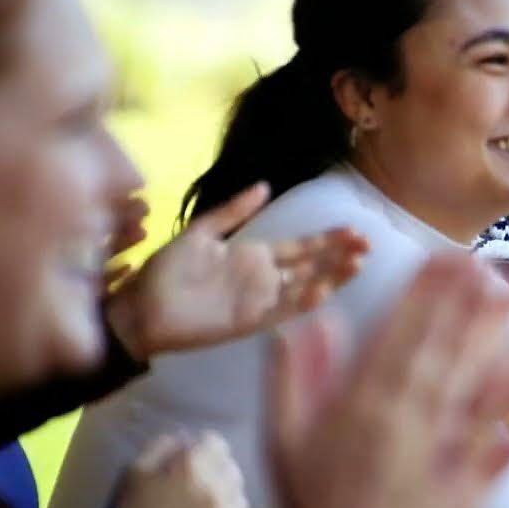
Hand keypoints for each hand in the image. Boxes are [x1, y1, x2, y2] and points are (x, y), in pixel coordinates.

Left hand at [104, 182, 368, 358]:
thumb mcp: (201, 233)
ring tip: (358, 264)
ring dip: (332, 277)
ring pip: (306, 287)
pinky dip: (304, 301)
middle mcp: (263, 279)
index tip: (354, 229)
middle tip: (368, 244)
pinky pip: (283, 311)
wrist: (140, 308)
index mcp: (254, 256)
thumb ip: (233, 211)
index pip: (301, 247)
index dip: (328, 239)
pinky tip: (324, 288)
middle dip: (339, 255)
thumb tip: (265, 186)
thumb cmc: (165, 271)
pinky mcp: (250, 321)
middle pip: (312, 266)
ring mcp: (259, 301)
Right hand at [113, 431, 248, 507]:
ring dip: (226, 501)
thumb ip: (162, 447)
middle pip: (232, 470)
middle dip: (218, 473)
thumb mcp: (136, 470)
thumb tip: (184, 439)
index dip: (204, 448)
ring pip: (239, 499)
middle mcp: (217, 488)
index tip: (195, 457)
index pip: (216, 442)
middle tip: (200, 485)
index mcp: (194, 466)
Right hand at [273, 253, 508, 507]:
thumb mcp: (286, 435)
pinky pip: (501, 455)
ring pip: (480, 393)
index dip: (429, 293)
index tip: (454, 256)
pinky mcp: (464, 490)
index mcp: (363, 403)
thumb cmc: (312, 501)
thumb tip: (313, 321)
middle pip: (448, 352)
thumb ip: (296, 376)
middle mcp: (405, 421)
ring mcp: (438, 455)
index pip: (400, 334)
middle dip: (480, 305)